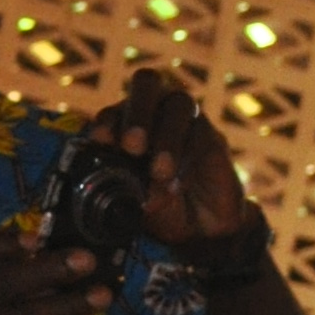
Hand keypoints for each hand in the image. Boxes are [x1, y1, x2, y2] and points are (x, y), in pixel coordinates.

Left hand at [80, 68, 245, 247]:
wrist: (201, 231)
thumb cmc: (162, 209)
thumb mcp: (138, 202)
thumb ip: (128, 190)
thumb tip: (126, 190)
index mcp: (127, 123)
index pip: (115, 109)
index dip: (108, 120)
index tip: (101, 140)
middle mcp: (157, 110)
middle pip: (147, 83)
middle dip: (138, 112)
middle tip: (133, 146)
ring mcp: (187, 119)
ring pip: (179, 105)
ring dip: (167, 138)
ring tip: (160, 172)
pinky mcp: (213, 136)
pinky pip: (201, 134)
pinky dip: (187, 158)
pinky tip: (178, 184)